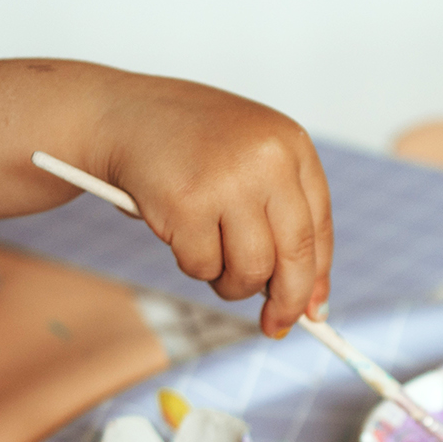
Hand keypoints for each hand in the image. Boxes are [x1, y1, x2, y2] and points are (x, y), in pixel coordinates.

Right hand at [91, 75, 332, 337]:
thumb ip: (281, 216)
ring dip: (230, 282)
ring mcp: (228, 181)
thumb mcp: (250, 161)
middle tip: (276, 326)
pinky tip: (178, 231)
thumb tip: (311, 301)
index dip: (317, 277)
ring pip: (250, 271)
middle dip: (287, 301)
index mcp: (292, 145)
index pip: (319, 227)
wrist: (123, 116)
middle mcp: (268, 160)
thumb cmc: (190, 145)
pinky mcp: (188, 204)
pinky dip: (192, 264)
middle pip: (295, 256)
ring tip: (210, 257)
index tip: (313, 311)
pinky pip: (204, 267)